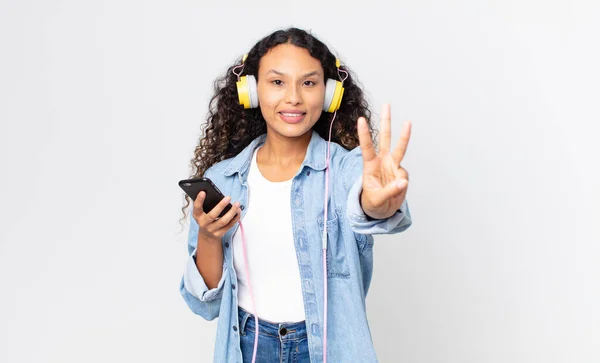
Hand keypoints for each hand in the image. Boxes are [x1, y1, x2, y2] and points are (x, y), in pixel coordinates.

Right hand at [192, 192, 240, 239]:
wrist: (207, 235)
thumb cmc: (206, 219)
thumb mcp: (202, 212)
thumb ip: (206, 204)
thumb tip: (214, 193)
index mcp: (197, 216)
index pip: (197, 208)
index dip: (199, 200)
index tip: (203, 192)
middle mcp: (203, 223)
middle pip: (213, 215)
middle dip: (221, 206)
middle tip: (228, 197)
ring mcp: (211, 229)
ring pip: (223, 221)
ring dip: (232, 212)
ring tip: (237, 204)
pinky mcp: (219, 234)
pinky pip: (229, 225)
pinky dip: (235, 218)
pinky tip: (238, 211)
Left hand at [357, 103, 410, 219]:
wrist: (382, 210)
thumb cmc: (373, 203)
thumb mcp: (377, 200)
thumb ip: (389, 191)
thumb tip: (403, 181)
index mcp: (370, 165)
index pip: (366, 147)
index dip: (364, 134)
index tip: (361, 120)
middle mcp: (381, 161)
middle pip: (384, 138)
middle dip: (385, 122)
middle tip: (386, 105)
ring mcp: (392, 166)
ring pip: (399, 147)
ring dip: (404, 135)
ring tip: (408, 122)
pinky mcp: (401, 173)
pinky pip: (404, 176)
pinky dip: (402, 184)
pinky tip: (395, 191)